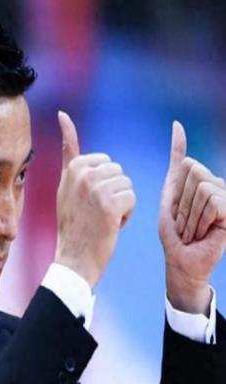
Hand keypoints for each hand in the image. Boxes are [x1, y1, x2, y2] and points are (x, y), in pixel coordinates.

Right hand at [55, 111, 135, 287]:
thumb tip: (64, 115)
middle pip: (118, 172)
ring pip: (126, 184)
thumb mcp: (65, 185)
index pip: (104, 162)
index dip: (102, 184)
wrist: (73, 258)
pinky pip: (131, 197)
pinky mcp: (109, 203)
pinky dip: (126, 214)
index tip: (86, 202)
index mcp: (73, 168)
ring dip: (120, 203)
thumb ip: (68, 153)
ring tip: (101, 218)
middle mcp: (82, 174)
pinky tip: (110, 225)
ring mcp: (95, 188)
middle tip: (94, 212)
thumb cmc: (73, 224)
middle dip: (113, 191)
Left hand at [159, 121, 225, 313]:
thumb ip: (176, 160)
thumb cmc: (173, 230)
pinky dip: (201, 219)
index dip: (175, 188)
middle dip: (181, 202)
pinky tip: (204, 231)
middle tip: (183, 221)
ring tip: (192, 228)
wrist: (180, 258)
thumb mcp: (170, 192)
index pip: (187, 164)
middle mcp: (216, 185)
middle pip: (194, 173)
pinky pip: (214, 201)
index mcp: (200, 180)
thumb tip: (177, 124)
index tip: (175, 209)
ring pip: (203, 188)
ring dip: (189, 214)